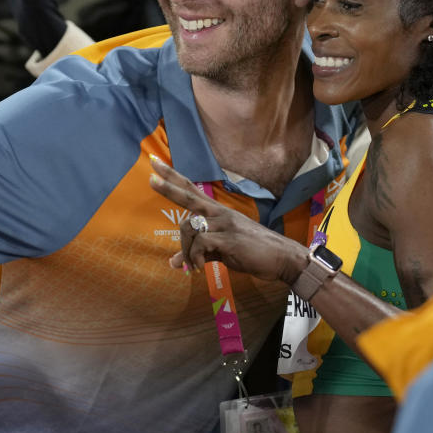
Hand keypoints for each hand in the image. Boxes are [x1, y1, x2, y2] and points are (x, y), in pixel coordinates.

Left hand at [147, 156, 307, 282]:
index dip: (173, 177)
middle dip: (168, 188)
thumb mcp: (222, 251)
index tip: (156, 164)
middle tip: (150, 178)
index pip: (192, 189)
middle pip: (189, 196)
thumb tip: (174, 263)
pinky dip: (194, 258)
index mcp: (218, 212)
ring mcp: (225, 225)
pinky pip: (200, 244)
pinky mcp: (228, 240)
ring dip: (185, 250)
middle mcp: (220, 214)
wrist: (282, 259)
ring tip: (191, 266)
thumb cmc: (252, 253)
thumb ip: (198, 253)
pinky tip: (198, 268)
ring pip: (190, 227)